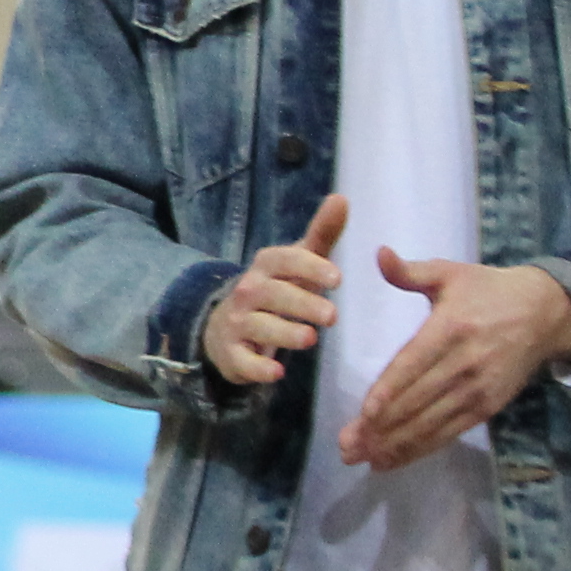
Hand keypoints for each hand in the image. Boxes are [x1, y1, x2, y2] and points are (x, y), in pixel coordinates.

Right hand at [204, 194, 346, 387]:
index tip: (338, 279)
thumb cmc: (276, 291)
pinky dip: (257, 368)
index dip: (309, 268)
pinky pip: (242, 361)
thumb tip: (342, 197)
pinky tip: (276, 373)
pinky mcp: (232, 355)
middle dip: (302, 304)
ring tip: (310, 340)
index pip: (284, 260)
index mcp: (265, 267)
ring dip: (284, 333)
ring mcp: (236, 324)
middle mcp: (247, 292)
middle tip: (333, 316)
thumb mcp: (298, 262)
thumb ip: (322, 233)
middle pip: (272, 295)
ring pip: (259, 326)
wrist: (227, 329)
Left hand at [337, 251, 570, 471]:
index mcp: (450, 328)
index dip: (390, 390)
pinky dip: (420, 449)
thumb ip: (411, 272)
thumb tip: (379, 253)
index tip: (366, 412)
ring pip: (431, 423)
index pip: (414, 364)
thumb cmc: (488, 291)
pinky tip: (392, 460)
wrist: (546, 312)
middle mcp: (464, 362)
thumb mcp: (451, 274)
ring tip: (361, 459)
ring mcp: (478, 388)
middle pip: (417, 401)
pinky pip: (449, 432)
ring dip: (396, 445)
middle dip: (380, 427)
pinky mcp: (488, 406)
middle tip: (346, 446)